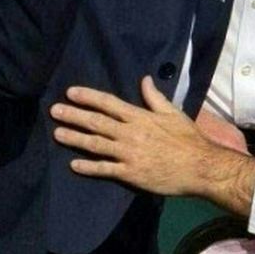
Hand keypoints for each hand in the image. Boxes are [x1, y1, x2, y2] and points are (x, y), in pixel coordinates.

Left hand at [52, 78, 254, 211]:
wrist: (201, 167)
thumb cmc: (188, 139)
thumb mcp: (173, 113)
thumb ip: (155, 97)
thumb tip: (144, 79)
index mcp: (140, 116)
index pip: (108, 103)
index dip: (88, 97)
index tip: (71, 92)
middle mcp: (130, 133)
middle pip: (96, 122)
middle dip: (74, 115)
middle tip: (54, 110)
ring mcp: (129, 154)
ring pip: (96, 144)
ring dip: (75, 138)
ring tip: (56, 133)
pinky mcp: (131, 174)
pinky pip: (105, 169)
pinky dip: (89, 167)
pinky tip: (74, 164)